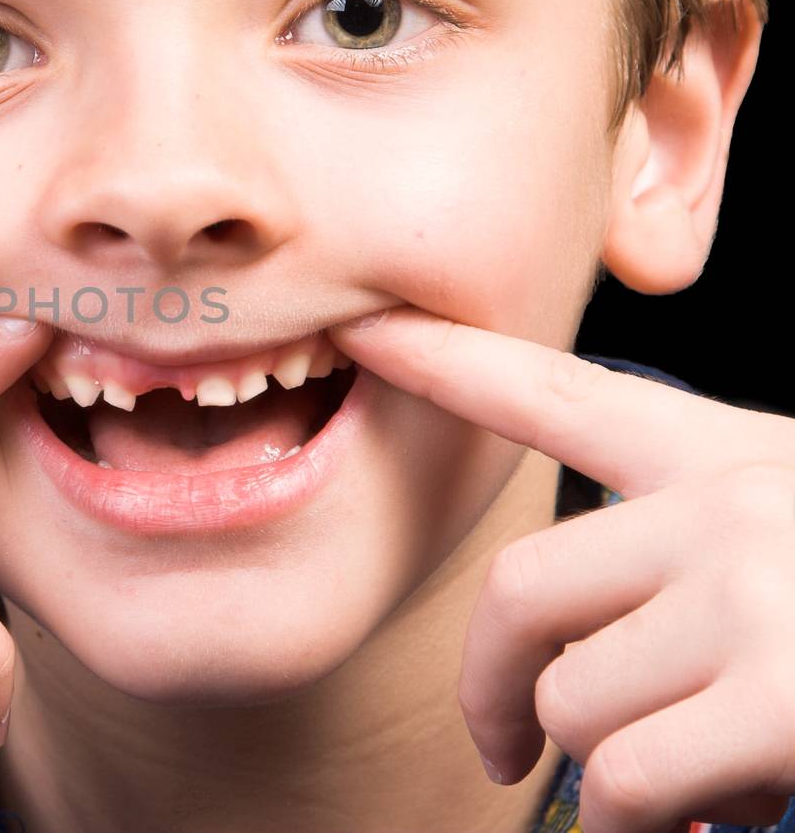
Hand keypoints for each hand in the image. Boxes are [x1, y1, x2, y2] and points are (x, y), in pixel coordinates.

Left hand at [327, 306, 794, 832]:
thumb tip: (576, 683)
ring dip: (609, 775)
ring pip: (572, 700)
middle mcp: (731, 506)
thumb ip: (687, 551)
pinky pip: (632, 780)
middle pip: (520, 591)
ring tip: (697, 784)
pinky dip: (644, 824)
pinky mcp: (784, 694)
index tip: (364, 333)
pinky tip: (714, 817)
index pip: (556, 393)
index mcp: (730, 456)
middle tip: (501, 748)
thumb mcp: (790, 524)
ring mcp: (756, 596)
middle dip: (489, 688)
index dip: (447, 362)